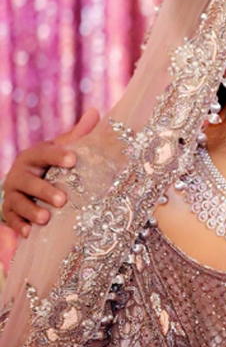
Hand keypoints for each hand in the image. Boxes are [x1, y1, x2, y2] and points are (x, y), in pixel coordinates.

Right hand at [2, 108, 99, 236]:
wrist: (30, 180)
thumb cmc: (54, 163)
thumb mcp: (65, 148)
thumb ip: (79, 134)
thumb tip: (95, 112)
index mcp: (34, 155)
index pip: (44, 153)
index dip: (57, 156)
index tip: (74, 160)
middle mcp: (19, 173)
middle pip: (29, 181)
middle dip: (44, 190)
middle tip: (63, 200)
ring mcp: (12, 193)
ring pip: (18, 202)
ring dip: (31, 211)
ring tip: (46, 219)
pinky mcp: (9, 210)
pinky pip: (11, 219)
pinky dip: (19, 226)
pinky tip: (29, 234)